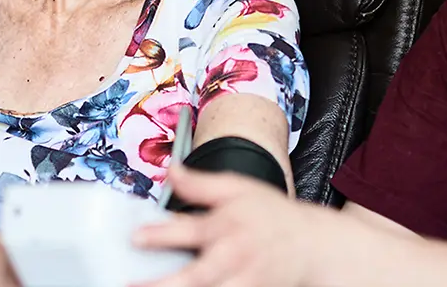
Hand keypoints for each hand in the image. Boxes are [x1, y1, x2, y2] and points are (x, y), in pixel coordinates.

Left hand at [133, 165, 332, 286]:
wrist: (314, 246)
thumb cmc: (272, 216)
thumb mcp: (239, 189)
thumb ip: (201, 184)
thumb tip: (169, 170)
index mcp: (227, 226)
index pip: (190, 230)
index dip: (161, 235)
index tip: (136, 238)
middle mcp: (234, 258)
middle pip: (196, 277)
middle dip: (164, 284)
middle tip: (132, 284)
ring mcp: (243, 282)